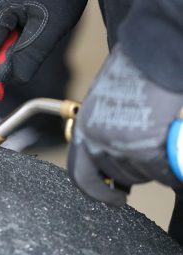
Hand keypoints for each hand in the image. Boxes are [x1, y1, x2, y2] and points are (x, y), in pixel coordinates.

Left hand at [68, 45, 182, 206]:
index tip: (112, 198)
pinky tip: (175, 158)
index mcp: (83, 130)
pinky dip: (170, 169)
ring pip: (138, 175)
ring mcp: (118, 144)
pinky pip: (159, 171)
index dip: (96, 191)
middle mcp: (95, 140)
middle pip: (115, 177)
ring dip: (152, 168)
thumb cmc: (129, 74)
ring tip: (161, 146)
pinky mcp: (143, 145)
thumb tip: (113, 152)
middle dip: (134, 173)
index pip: (80, 174)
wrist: (148, 55)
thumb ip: (103, 130)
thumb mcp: (102, 106)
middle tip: (149, 160)